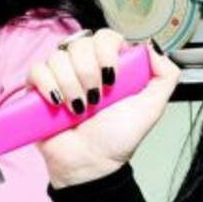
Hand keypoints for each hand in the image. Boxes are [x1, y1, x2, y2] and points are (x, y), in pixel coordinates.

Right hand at [27, 29, 178, 187]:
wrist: (91, 164)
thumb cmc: (118, 139)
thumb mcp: (151, 108)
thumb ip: (166, 76)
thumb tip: (152, 45)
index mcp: (110, 66)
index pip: (106, 37)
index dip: (106, 52)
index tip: (112, 79)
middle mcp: (84, 66)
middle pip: (80, 44)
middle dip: (88, 73)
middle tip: (95, 99)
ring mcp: (60, 76)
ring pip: (58, 57)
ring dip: (70, 84)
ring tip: (78, 109)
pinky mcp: (39, 90)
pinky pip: (36, 70)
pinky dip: (47, 85)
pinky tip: (58, 103)